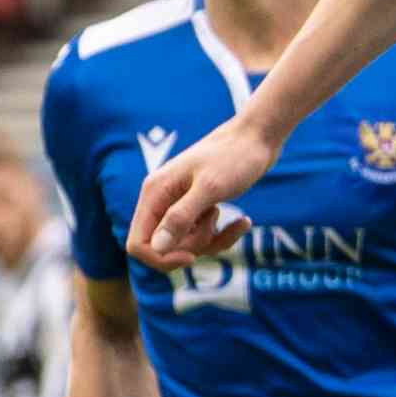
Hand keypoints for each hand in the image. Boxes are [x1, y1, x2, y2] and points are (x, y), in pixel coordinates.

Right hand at [126, 122, 278, 269]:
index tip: (191, 257)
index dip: (160, 258)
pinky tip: (245, 222)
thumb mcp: (209, 189)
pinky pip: (206, 236)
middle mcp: (162, 200)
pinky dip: (225, 234)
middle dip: (193, 245)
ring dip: (212, 240)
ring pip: (187, 244)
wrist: (257, 138)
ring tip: (231, 216)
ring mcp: (181, 205)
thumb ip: (180, 218)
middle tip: (214, 220)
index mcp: (155, 193)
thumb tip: (156, 248)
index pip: (137, 243)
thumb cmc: (234, 158)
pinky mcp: (200, 208)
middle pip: (164, 247)